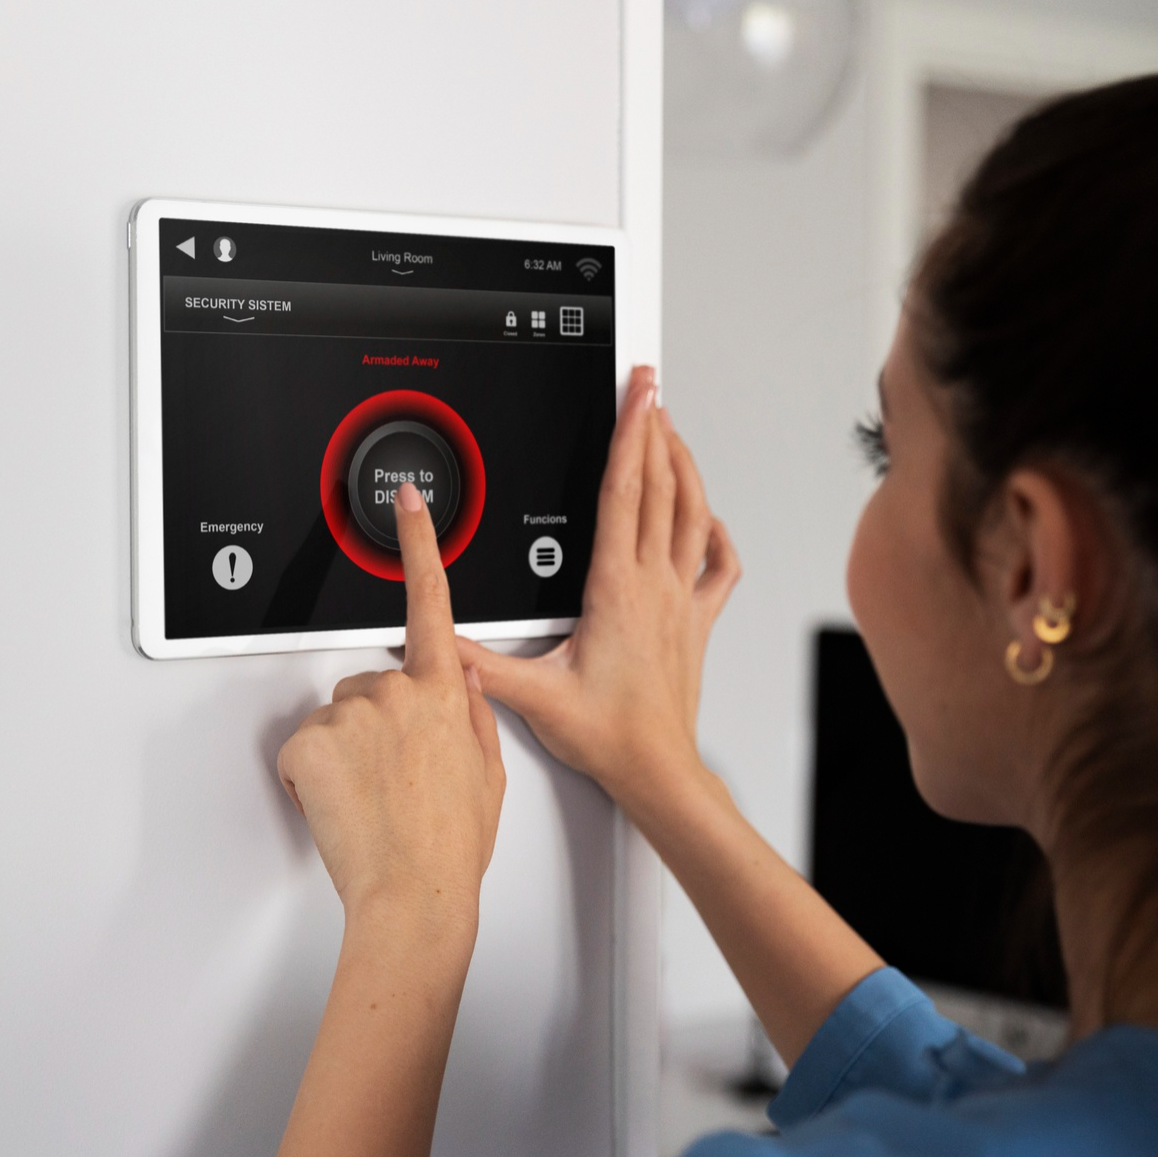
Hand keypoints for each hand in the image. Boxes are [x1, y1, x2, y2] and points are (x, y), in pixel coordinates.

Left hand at [277, 481, 506, 920]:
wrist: (415, 896)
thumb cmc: (452, 845)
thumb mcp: (488, 773)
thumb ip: (473, 714)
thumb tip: (464, 683)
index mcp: (446, 692)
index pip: (431, 600)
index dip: (420, 544)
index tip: (408, 502)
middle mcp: (396, 691)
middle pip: (368, 684)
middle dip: (372, 723)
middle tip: (392, 779)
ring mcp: (350, 714)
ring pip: (334, 720)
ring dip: (343, 754)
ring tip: (372, 801)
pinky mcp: (309, 743)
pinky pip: (302, 751)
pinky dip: (313, 779)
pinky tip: (344, 807)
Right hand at [457, 366, 738, 817]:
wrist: (658, 770)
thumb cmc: (610, 736)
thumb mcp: (532, 697)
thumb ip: (480, 664)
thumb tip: (439, 640)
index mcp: (616, 589)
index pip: (623, 493)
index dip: (629, 435)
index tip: (636, 395)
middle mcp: (655, 586)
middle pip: (660, 487)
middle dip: (654, 428)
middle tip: (650, 386)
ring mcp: (681, 601)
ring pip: (692, 515)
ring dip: (684, 466)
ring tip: (672, 429)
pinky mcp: (694, 623)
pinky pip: (718, 566)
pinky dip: (715, 532)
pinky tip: (708, 520)